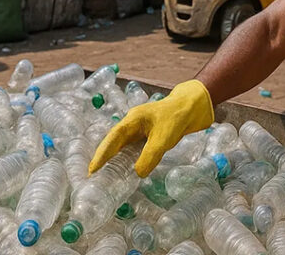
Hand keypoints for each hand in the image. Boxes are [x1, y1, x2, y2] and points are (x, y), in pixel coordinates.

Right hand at [88, 79, 213, 176]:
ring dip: (113, 159)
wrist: (191, 107)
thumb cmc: (176, 117)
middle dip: (102, 157)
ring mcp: (139, 129)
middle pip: (113, 142)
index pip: (113, 138)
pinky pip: (132, 148)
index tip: (92, 169)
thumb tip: (138, 173)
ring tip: (103, 175)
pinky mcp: (146, 135)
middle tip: (92, 176)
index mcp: (133, 120)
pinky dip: (126, 158)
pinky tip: (124, 169)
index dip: (102, 154)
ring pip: (122, 146)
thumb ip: (150, 155)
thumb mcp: (164, 138)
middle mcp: (132, 124)